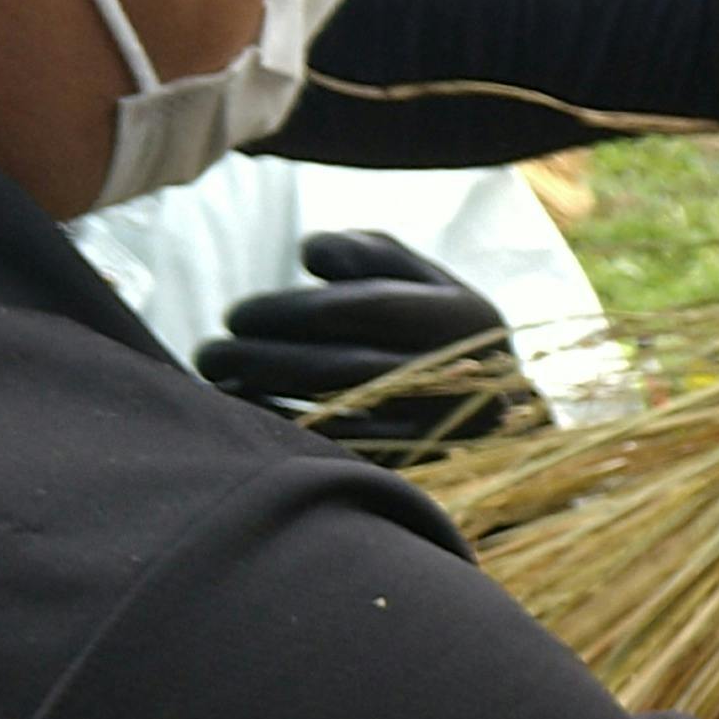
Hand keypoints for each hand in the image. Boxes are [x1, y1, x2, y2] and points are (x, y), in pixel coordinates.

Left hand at [197, 231, 527, 456]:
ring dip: (260, 397)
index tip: (236, 315)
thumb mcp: (427, 277)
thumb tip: (311, 254)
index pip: (359, 310)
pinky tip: (245, 418)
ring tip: (218, 382)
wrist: (505, 419)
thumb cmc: (445, 331)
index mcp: (459, 319)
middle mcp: (453, 375)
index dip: (286, 311)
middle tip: (212, 351)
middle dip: (258, 357)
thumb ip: (370, 251)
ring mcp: (435, 428)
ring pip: (333, 413)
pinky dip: (283, 434)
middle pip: (335, 365)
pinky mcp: (414, 466)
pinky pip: (338, 453)